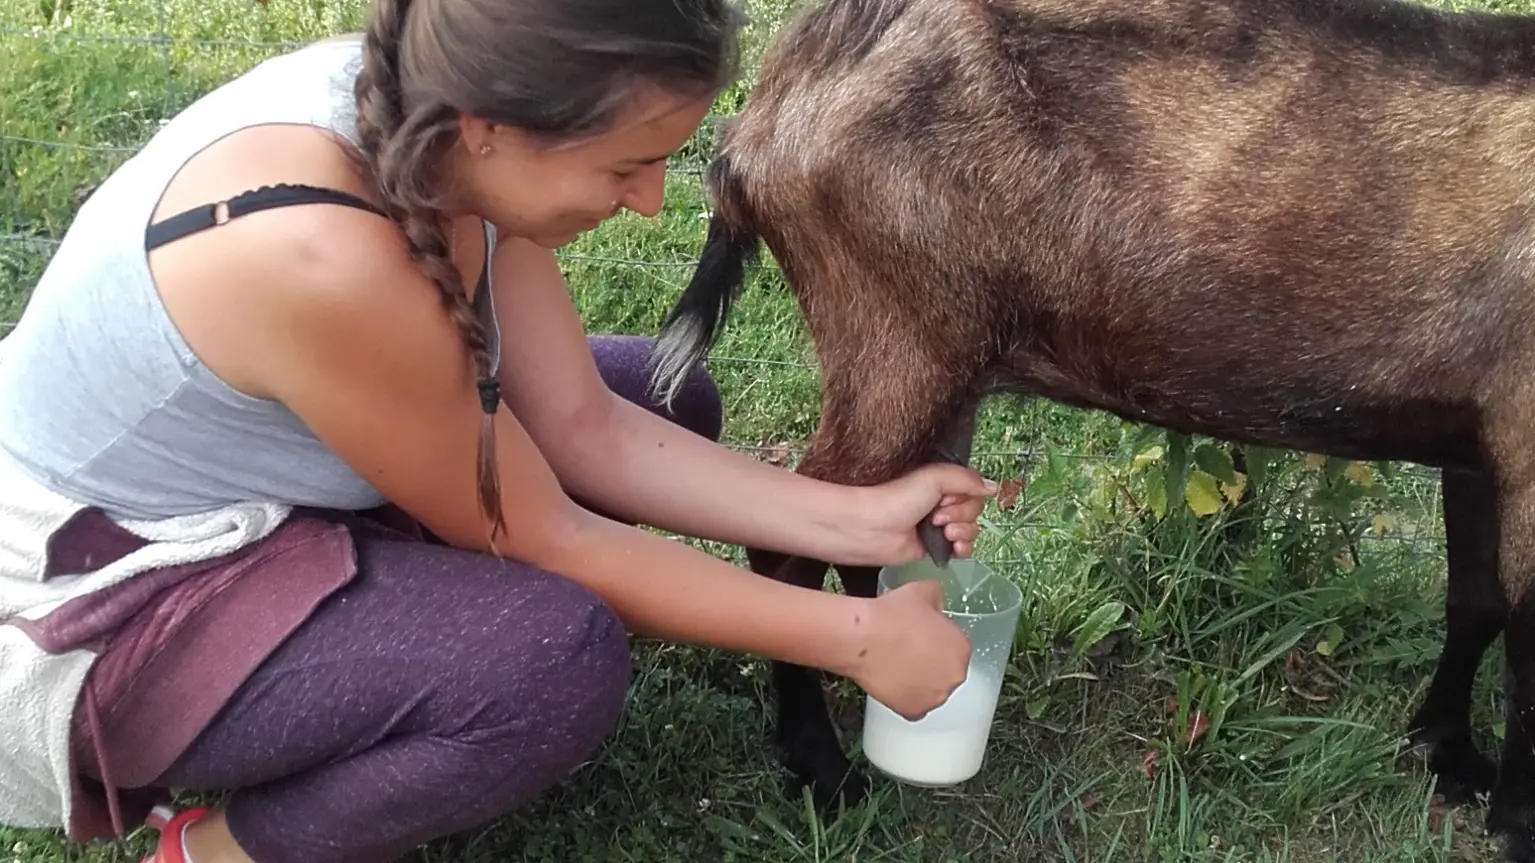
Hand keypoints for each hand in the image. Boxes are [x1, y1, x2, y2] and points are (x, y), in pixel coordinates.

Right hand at [843, 579, 972, 719]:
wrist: (862, 638)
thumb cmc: (892, 614)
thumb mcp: (922, 591)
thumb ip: (938, 596)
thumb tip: (937, 604)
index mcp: (962, 648)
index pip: (955, 647)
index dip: (937, 640)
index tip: (921, 636)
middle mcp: (955, 677)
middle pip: (946, 671)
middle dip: (932, 663)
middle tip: (908, 651)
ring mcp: (934, 698)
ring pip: (931, 691)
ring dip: (920, 682)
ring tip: (897, 665)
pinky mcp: (913, 712)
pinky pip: (914, 706)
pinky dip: (905, 697)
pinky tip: (893, 682)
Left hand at [844, 463, 997, 565]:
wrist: (872, 529)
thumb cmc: (898, 498)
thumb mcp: (934, 478)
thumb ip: (966, 479)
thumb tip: (994, 487)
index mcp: (942, 483)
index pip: (973, 489)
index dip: (967, 496)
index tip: (948, 500)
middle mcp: (942, 502)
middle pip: (975, 510)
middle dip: (962, 514)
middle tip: (938, 517)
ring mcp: (940, 526)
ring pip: (972, 529)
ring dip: (964, 531)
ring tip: (943, 532)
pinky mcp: (936, 547)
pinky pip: (964, 548)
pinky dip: (964, 548)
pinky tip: (955, 547)